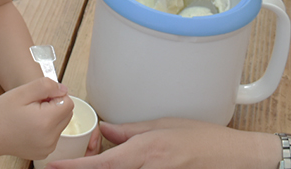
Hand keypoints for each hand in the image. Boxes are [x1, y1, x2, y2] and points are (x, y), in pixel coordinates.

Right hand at [0, 77, 72, 160]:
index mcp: (46, 121)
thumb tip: (63, 89)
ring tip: (29, 116)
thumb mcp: (20, 92)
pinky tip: (29, 126)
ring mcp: (48, 147)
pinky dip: (46, 128)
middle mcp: (50, 138)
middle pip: (67, 114)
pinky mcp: (44, 152)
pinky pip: (53, 135)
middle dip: (54, 106)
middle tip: (33, 105)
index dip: (54, 95)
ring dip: (50, 117)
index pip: (68, 103)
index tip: (39, 97)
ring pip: (61, 125)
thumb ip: (45, 86)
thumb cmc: (0, 113)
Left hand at [47, 118, 277, 168]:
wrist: (237, 159)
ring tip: (90, 160)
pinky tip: (115, 164)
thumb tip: (105, 130)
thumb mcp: (163, 126)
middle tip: (67, 164)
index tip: (52, 168)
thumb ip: (130, 130)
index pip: (102, 164)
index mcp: (146, 153)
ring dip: (104, 168)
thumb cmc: (206, 139)